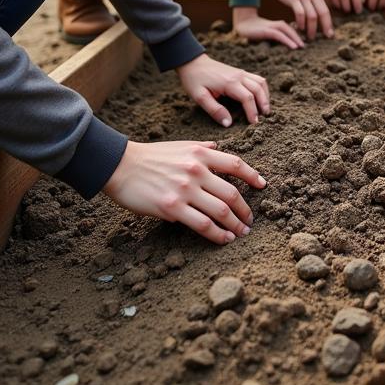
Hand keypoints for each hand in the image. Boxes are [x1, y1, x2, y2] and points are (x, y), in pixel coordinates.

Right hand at [102, 139, 265, 244]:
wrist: (122, 166)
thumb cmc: (151, 156)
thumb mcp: (181, 145)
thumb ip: (203, 148)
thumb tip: (218, 148)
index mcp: (201, 153)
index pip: (236, 164)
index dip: (253, 176)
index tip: (262, 186)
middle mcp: (197, 170)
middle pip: (232, 193)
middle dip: (245, 209)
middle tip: (251, 220)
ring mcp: (186, 190)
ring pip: (221, 211)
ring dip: (235, 225)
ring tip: (241, 233)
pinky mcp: (172, 208)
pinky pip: (202, 224)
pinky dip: (217, 234)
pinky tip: (224, 239)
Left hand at [176, 53, 270, 125]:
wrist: (193, 62)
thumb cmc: (194, 80)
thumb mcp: (200, 97)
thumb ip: (215, 110)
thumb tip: (228, 123)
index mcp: (229, 83)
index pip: (248, 98)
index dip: (252, 111)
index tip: (254, 123)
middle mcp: (239, 76)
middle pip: (258, 89)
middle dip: (263, 104)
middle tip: (264, 118)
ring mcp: (241, 72)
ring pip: (260, 82)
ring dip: (265, 95)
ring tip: (265, 109)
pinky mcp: (240, 72)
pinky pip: (257, 78)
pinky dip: (262, 88)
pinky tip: (260, 97)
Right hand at [231, 7, 303, 48]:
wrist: (242, 23)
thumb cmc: (256, 29)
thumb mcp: (270, 33)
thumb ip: (279, 37)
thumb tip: (290, 46)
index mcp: (282, 25)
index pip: (296, 29)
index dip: (304, 35)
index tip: (310, 44)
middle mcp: (279, 24)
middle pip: (295, 30)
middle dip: (303, 37)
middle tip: (311, 45)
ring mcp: (273, 27)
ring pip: (289, 32)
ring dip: (297, 39)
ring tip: (304, 47)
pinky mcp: (267, 30)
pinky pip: (280, 36)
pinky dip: (288, 41)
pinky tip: (295, 47)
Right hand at [259, 0, 333, 39]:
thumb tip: (320, 10)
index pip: (327, 9)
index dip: (329, 22)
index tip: (330, 33)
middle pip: (323, 13)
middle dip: (325, 27)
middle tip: (326, 37)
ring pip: (312, 16)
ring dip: (312, 28)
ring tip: (310, 37)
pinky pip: (300, 13)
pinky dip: (301, 23)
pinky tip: (300, 28)